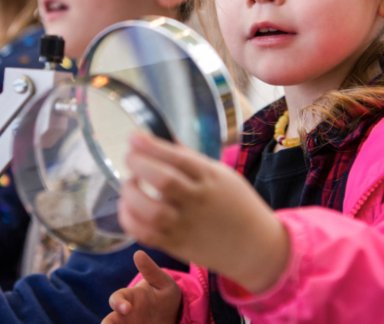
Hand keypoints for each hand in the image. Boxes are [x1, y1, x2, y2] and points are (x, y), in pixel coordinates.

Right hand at [103, 250, 180, 323]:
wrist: (174, 315)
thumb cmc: (165, 295)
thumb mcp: (163, 283)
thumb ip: (150, 271)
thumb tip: (138, 253)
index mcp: (129, 298)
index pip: (117, 299)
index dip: (118, 303)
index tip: (125, 308)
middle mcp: (124, 316)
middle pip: (108, 322)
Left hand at [118, 132, 289, 293]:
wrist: (254, 245)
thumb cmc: (235, 203)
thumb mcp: (220, 174)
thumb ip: (189, 158)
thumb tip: (161, 138)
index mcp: (211, 178)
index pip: (178, 158)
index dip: (152, 146)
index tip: (134, 137)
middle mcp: (198, 201)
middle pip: (164, 182)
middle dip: (139, 164)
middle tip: (130, 157)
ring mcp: (186, 225)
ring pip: (151, 211)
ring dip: (131, 193)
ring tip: (130, 183)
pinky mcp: (177, 246)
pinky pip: (145, 234)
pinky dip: (129, 219)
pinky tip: (128, 206)